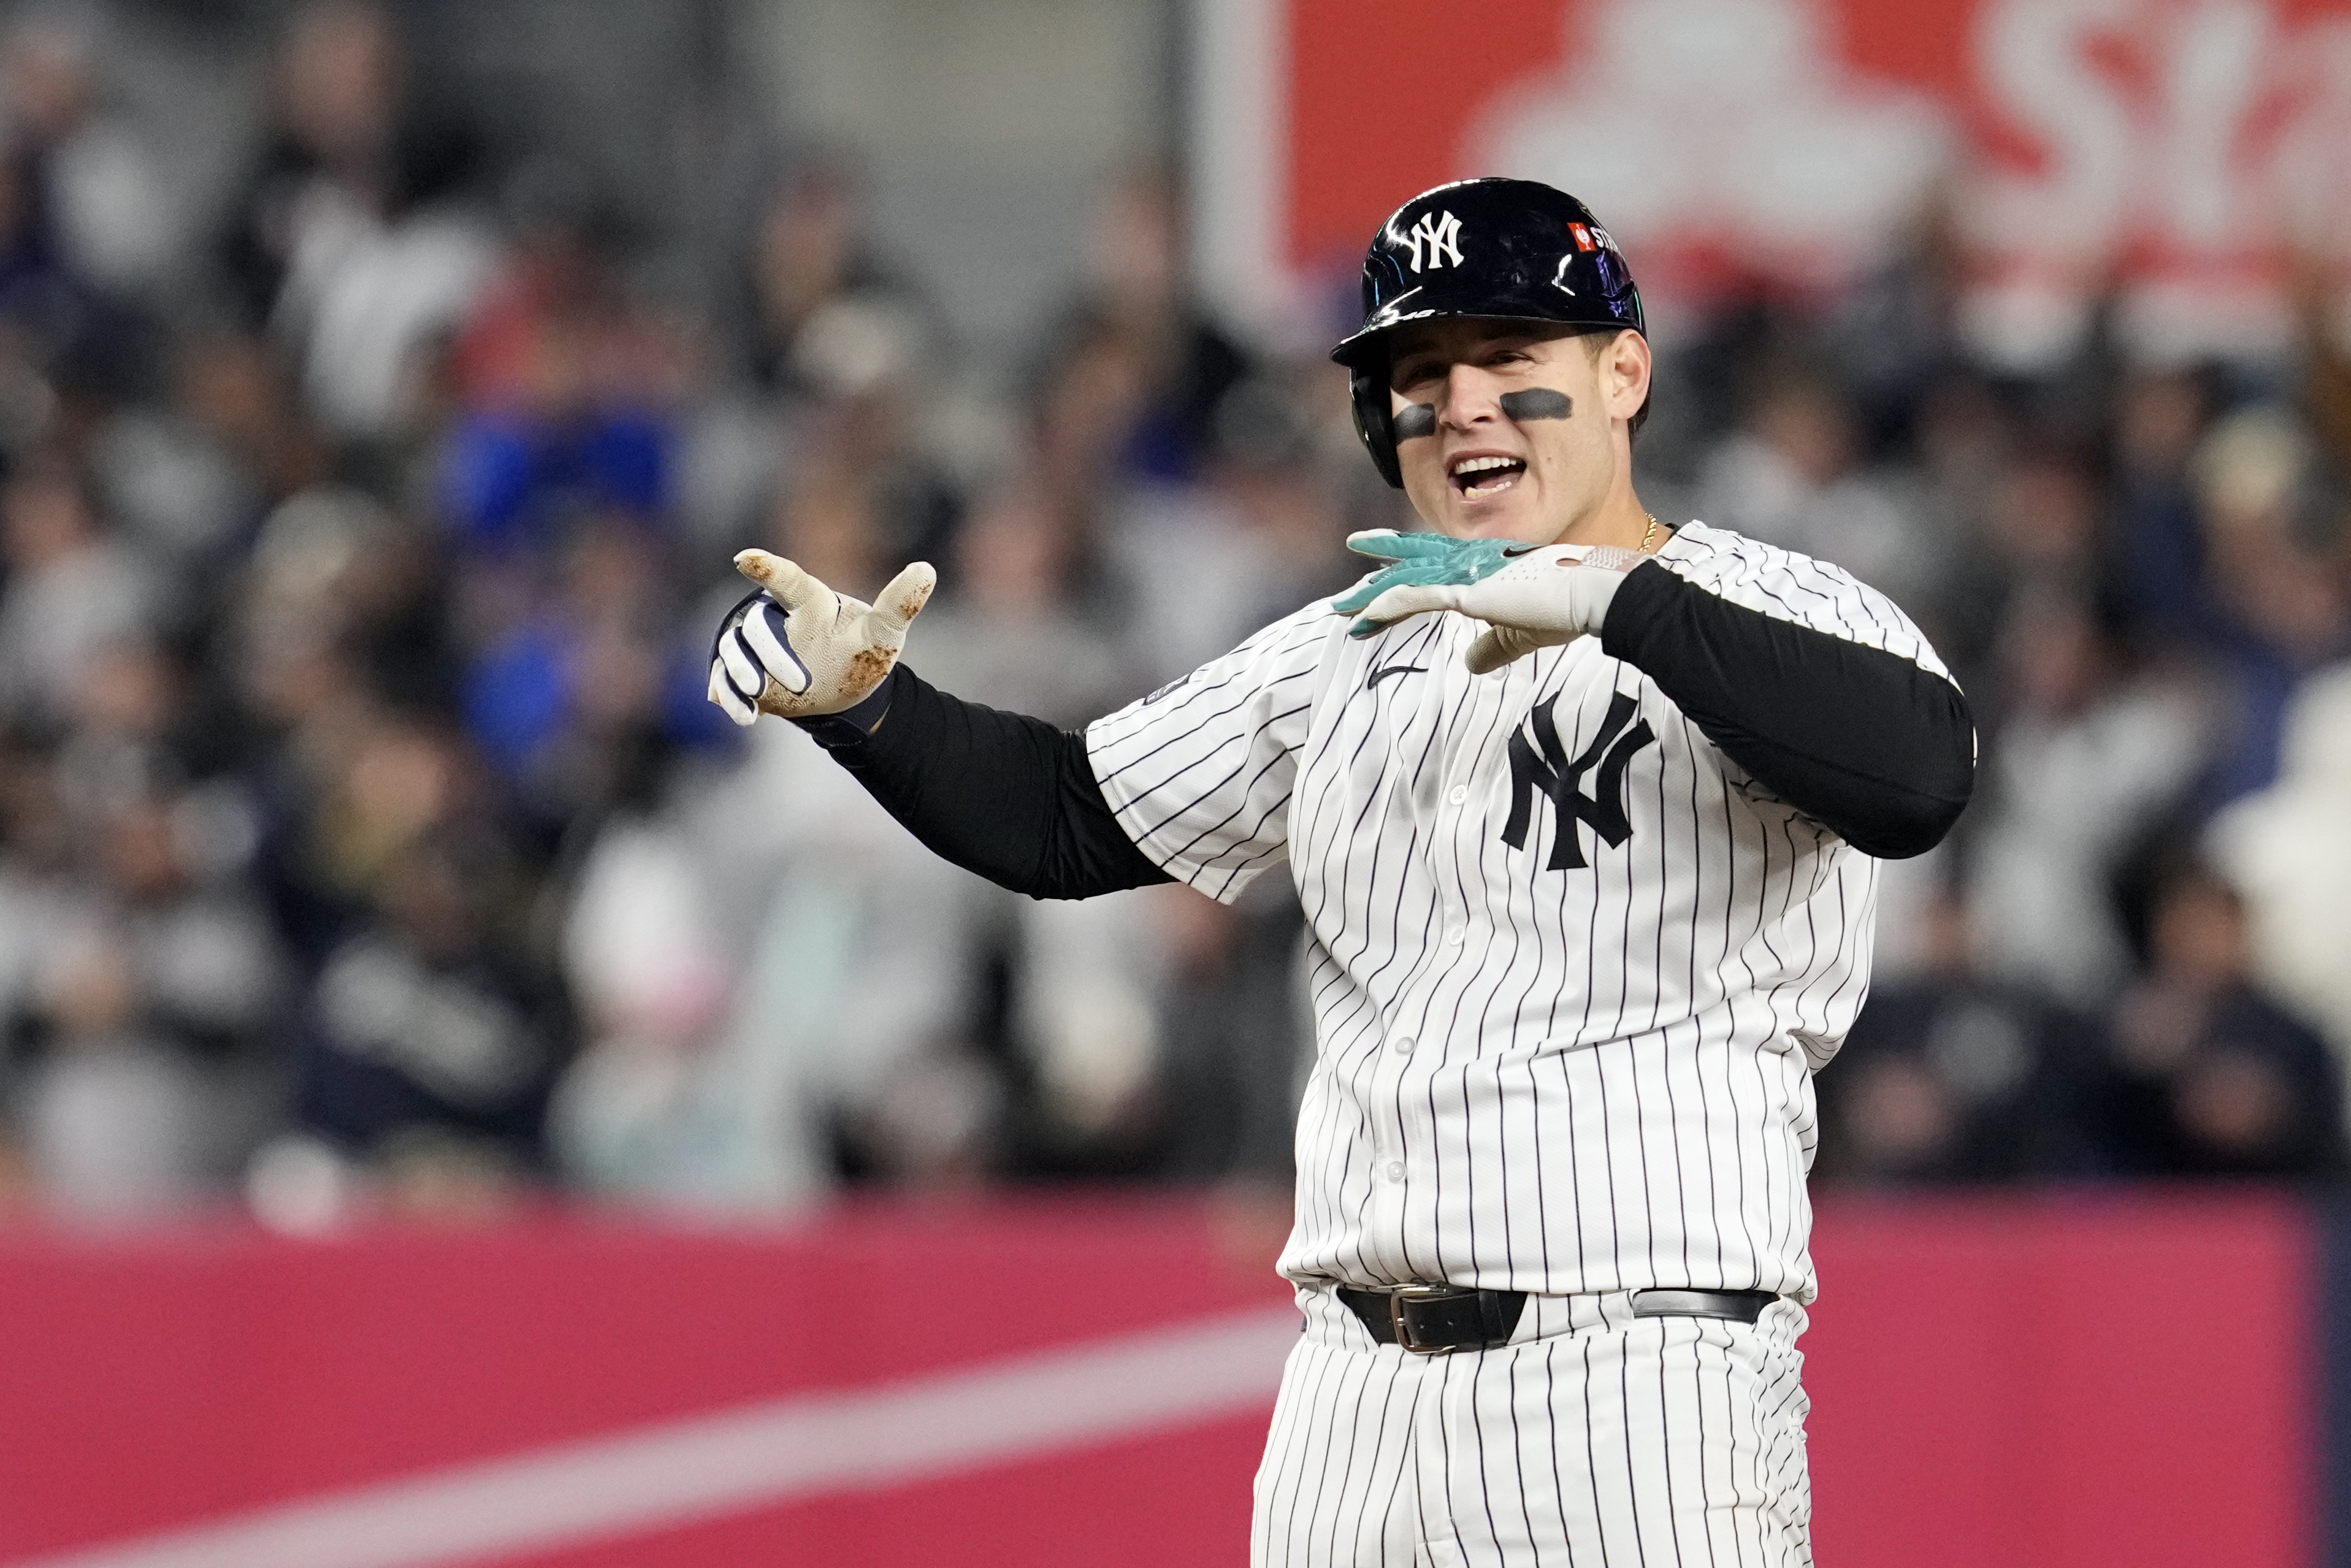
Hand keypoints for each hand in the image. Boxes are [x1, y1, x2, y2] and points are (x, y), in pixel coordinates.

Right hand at [706, 550, 935, 724]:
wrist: (843, 690)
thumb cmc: (861, 653)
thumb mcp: (884, 633)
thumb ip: (901, 603)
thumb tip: (927, 569)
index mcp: (809, 601)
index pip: (786, 580)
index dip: (766, 567)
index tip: (744, 559)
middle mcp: (775, 617)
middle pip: (758, 626)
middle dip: (773, 655)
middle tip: (802, 686)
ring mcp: (753, 646)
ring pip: (734, 649)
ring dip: (741, 673)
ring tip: (758, 696)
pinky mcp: (741, 673)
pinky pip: (724, 679)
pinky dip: (731, 696)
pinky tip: (745, 715)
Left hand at [1345, 535, 1645, 673]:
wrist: (1595, 594)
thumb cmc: (1571, 609)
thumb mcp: (1522, 633)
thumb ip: (1493, 646)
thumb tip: (1469, 663)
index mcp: (1490, 562)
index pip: (1443, 559)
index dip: (1415, 561)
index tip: (1389, 562)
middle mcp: (1474, 559)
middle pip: (1418, 557)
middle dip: (1384, 558)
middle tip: (1355, 547)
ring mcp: (1466, 572)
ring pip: (1406, 578)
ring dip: (1371, 593)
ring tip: (1342, 605)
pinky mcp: (1464, 589)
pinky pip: (1412, 596)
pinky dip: (1384, 606)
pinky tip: (1363, 618)